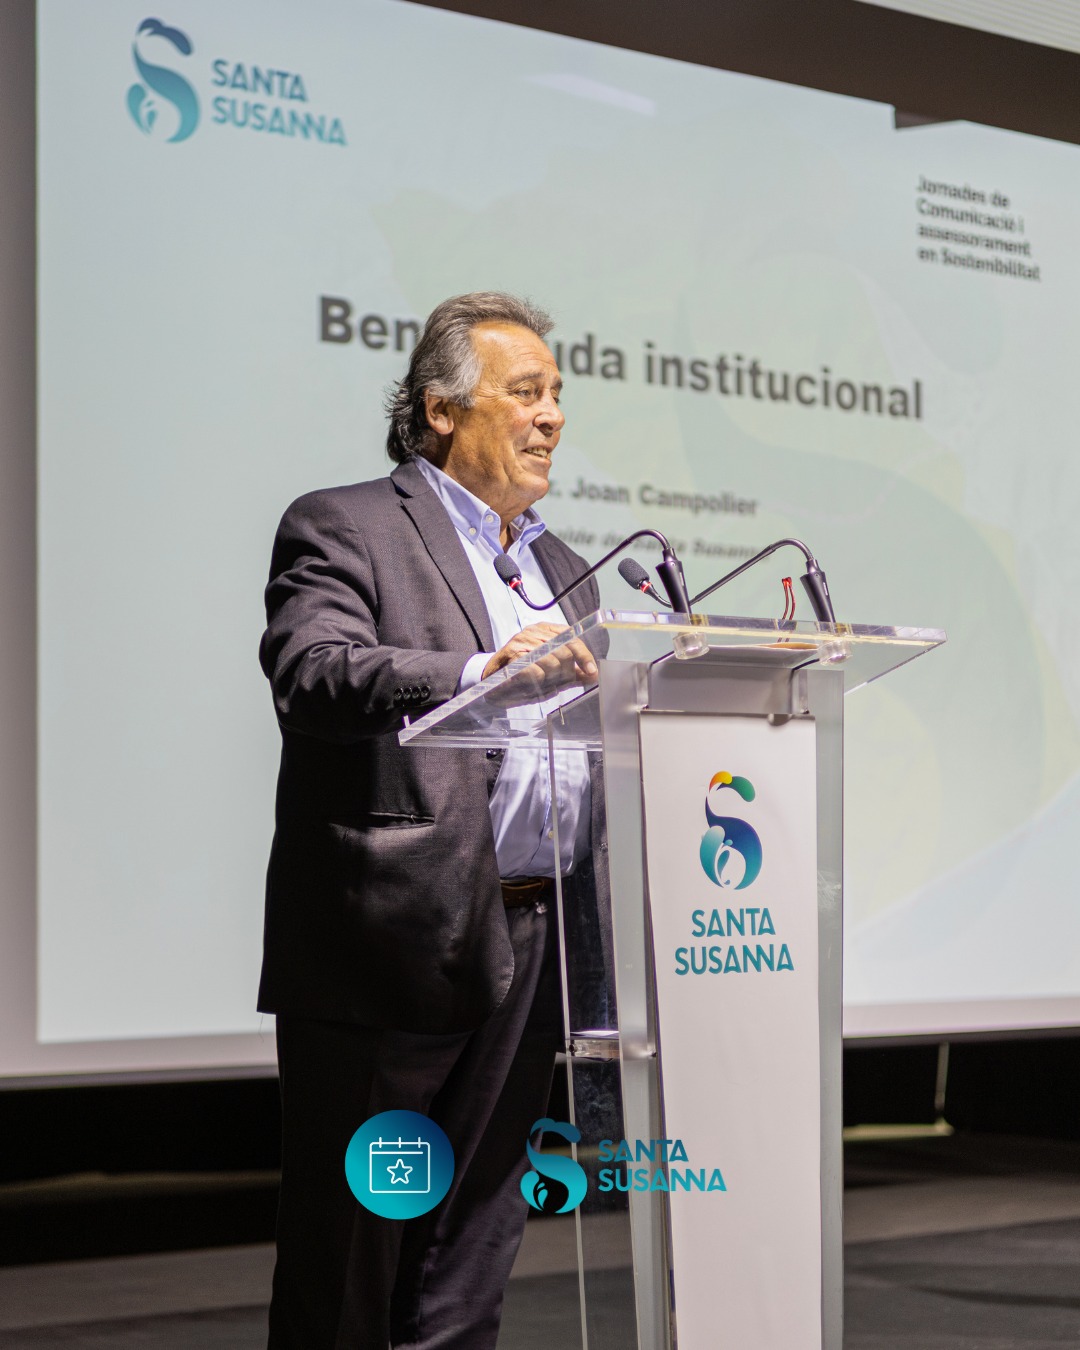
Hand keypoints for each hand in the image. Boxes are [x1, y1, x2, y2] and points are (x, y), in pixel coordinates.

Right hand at [482, 623, 597, 702]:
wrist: (490, 683)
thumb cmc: (521, 676)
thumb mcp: (551, 675)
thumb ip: (572, 673)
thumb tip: (593, 675)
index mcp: (545, 630)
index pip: (572, 638)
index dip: (584, 656)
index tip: (592, 672)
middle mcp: (534, 632)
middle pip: (565, 651)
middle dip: (567, 672)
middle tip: (561, 683)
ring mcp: (522, 642)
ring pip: (552, 661)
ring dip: (552, 679)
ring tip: (543, 683)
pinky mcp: (512, 656)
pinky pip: (536, 671)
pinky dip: (538, 682)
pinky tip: (532, 683)